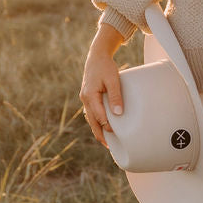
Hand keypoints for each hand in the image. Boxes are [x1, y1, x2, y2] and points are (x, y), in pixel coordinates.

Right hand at [79, 30, 124, 146]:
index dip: (107, 126)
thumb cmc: (105, 67)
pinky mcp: (88, 97)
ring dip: (97, 129)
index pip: (99, 116)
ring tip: (106, 140)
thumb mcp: (113, 80)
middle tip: (108, 146)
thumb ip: (115, 96)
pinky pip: (91, 112)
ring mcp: (85, 98)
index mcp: (90, 96)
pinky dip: (96, 120)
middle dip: (99, 133)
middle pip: (92, 121)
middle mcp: (85, 99)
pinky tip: (102, 125)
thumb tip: (118, 113)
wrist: (96, 56)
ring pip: (90, 118)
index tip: (116, 134)